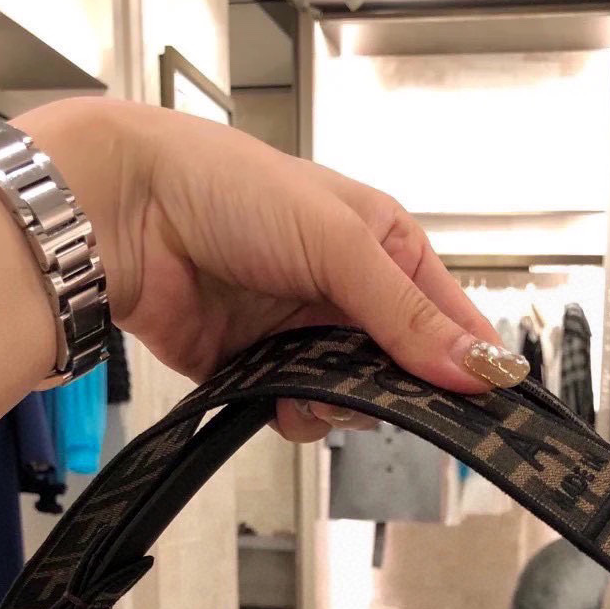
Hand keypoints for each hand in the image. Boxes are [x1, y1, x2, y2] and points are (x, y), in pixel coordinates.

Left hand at [21, 98, 529, 440]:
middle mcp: (350, 295)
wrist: (127, 215)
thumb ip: (408, 314)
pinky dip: (297, 417)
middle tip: (373, 387)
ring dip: (340, 407)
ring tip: (310, 385)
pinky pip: (303, 416)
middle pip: (405, 371)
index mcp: (384, 247)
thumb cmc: (228, 191)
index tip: (483, 400)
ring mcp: (305, 335)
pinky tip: (279, 400)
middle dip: (394, 389)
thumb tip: (481, 366)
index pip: (449, 317)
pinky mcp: (262, 371)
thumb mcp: (339, 244)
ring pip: (355, 402)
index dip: (468, 360)